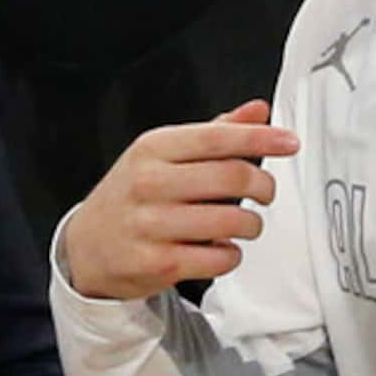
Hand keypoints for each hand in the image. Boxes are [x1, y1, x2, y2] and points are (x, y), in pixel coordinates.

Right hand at [61, 102, 297, 301]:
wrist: (86, 249)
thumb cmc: (131, 198)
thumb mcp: (161, 156)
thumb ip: (212, 134)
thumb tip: (257, 111)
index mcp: (153, 149)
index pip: (218, 138)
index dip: (261, 138)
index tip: (290, 142)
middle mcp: (150, 183)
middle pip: (233, 177)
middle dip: (264, 186)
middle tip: (265, 192)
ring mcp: (151, 225)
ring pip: (232, 220)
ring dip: (251, 224)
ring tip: (244, 223)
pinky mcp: (157, 264)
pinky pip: (219, 258)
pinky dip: (230, 254)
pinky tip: (219, 249)